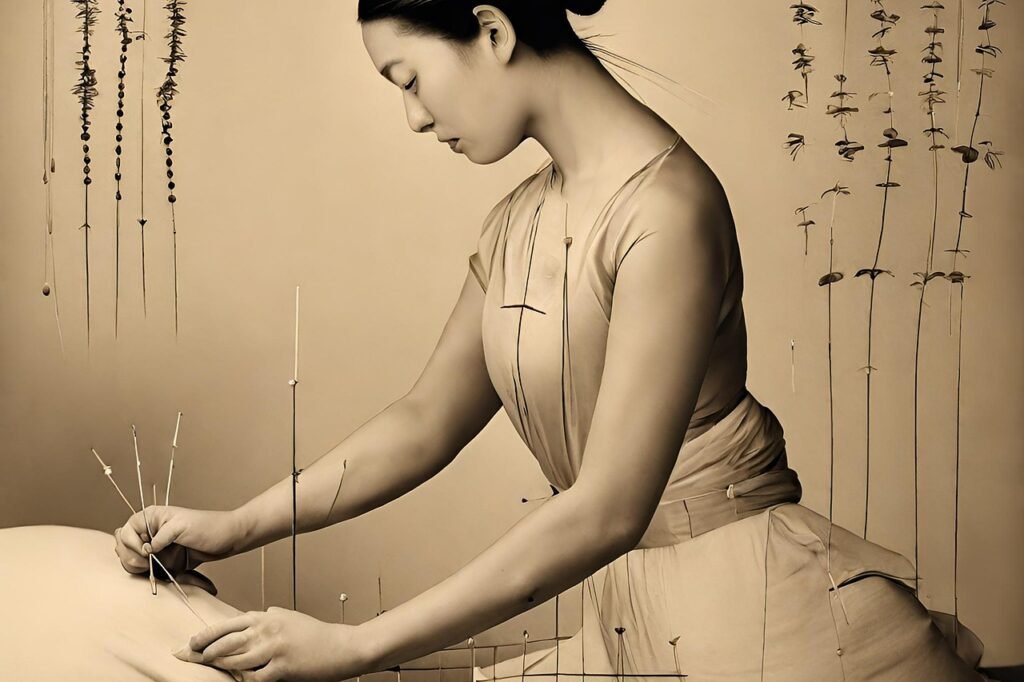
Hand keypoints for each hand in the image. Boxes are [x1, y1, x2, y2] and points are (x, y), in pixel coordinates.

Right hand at [114, 506, 242, 577]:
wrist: (228, 539)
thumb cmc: (209, 526)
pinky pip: (145, 570)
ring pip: (130, 559)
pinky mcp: (163, 561)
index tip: (146, 550)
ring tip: (149, 568)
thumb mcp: (182, 527)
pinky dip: (145, 573)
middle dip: (130, 556)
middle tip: (147, 562)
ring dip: (135, 566)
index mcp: (152, 517)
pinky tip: (154, 573)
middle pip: (123, 546)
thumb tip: (147, 550)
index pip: (125, 531)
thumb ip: (161, 537)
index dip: (131, 543)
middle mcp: (150, 532)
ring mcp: (156, 548)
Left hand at [173, 607, 369, 681]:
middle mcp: (267, 630)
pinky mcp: (281, 669)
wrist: (342, 647)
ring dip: (219, 666)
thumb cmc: (316, 634)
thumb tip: (247, 622)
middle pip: (225, 643)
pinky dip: (244, 680)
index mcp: (267, 617)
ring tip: (209, 668)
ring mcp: (274, 650)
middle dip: (201, 652)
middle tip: (185, 656)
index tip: (189, 643)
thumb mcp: (288, 618)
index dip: (205, 636)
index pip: (227, 625)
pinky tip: (238, 680)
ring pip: (235, 661)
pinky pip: (254, 679)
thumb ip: (267, 619)